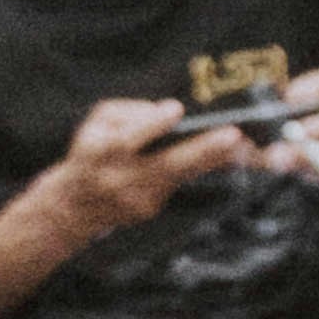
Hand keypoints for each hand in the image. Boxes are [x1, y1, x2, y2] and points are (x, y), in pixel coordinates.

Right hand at [41, 90, 245, 240]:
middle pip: (166, 165)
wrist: (73, 206)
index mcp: (100, 153)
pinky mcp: (151, 208)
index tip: (176, 110)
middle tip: (233, 136)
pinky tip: (223, 155)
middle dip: (202, 150)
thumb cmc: (89, 153)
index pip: (128, 140)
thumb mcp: (95, 124)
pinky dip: (199, 167)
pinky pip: (178, 182)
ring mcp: (138, 198)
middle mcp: (121, 179)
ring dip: (213, 159)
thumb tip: (167, 112)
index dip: (152, 125)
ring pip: (181, 175)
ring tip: (245, 144)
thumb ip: (127, 113)